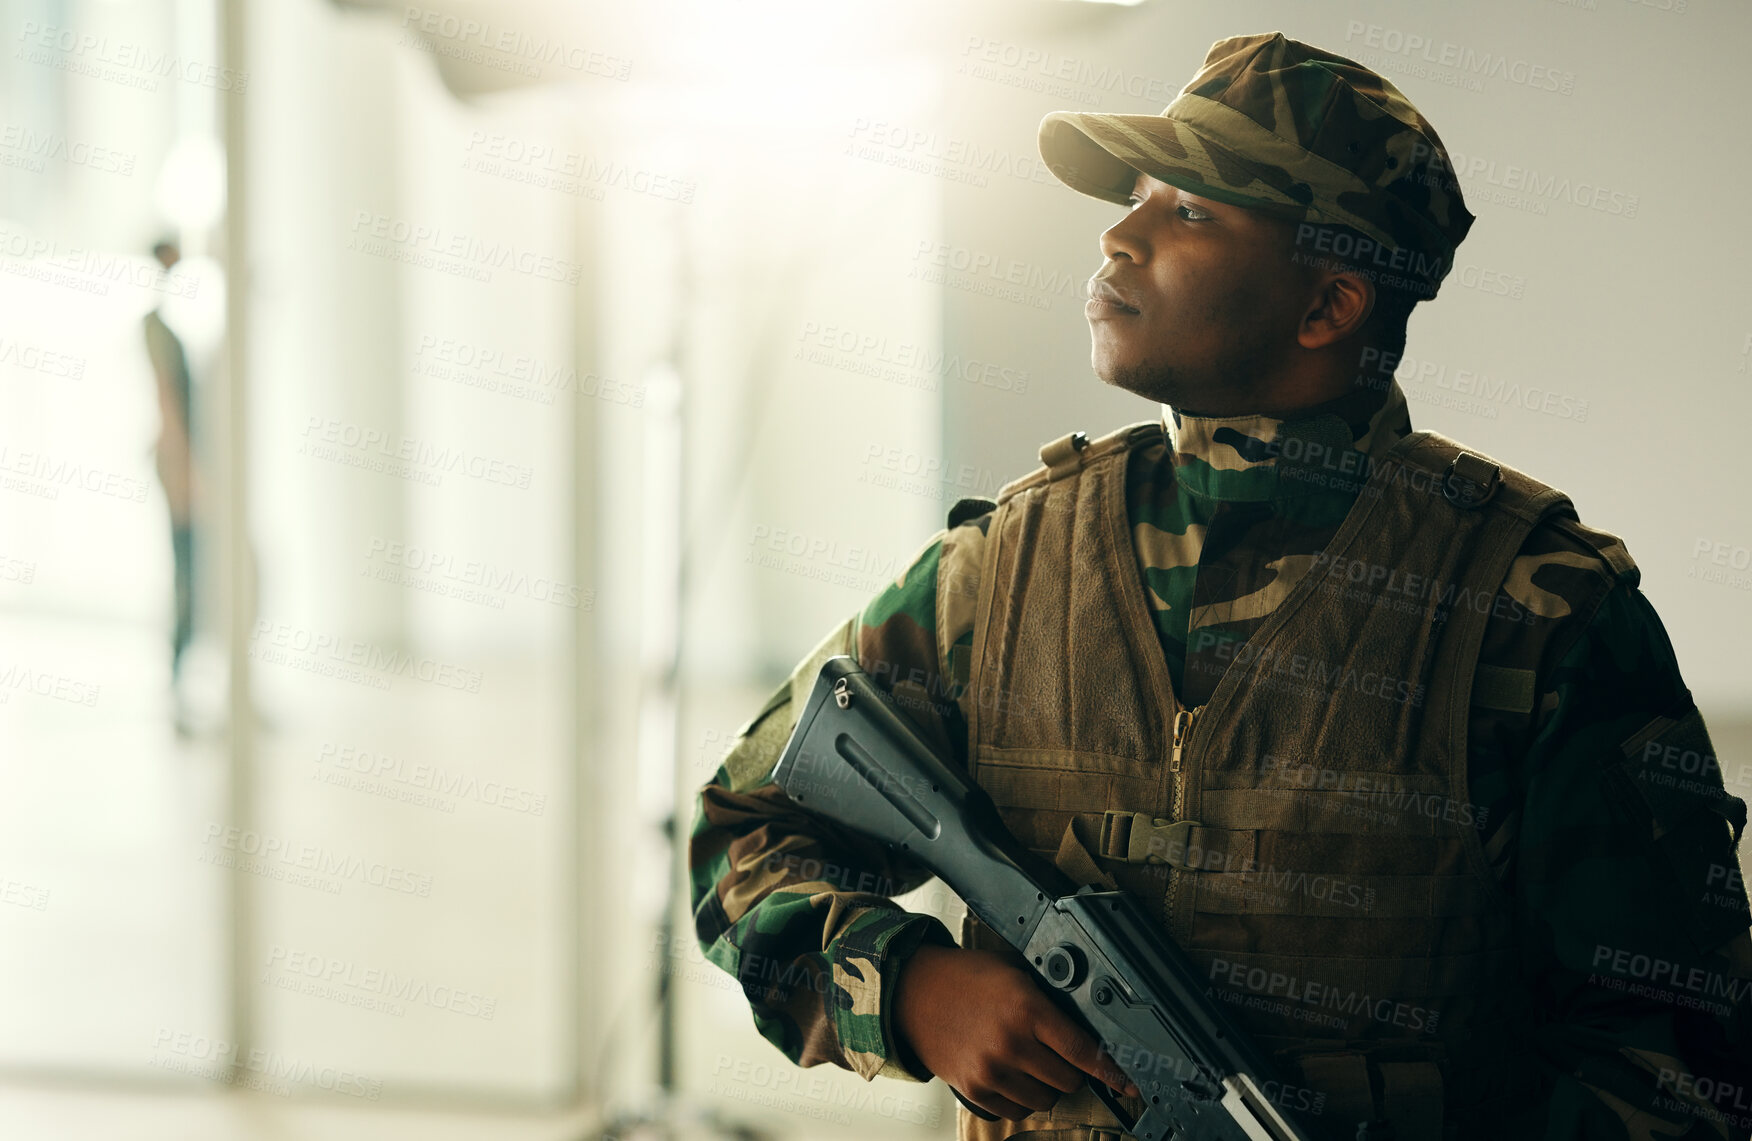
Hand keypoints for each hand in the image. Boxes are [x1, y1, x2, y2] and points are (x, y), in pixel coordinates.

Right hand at [894, 943, 1139, 1120]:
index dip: (1110, 1069)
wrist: (915, 992)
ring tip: (1030, 1063)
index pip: (1082, 1049)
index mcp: (1026, 1007)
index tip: (1127, 1083)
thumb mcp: (1014, 973)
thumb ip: (1048, 1000)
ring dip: (1047, 1087)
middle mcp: (1011, 1042)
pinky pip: (1017, 1111)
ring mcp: (992, 1069)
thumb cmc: (966, 978)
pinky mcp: (975, 1089)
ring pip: (1046, 1100)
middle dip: (1071, 1071)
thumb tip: (1086, 1028)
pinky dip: (1022, 1099)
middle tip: (1057, 1054)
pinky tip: (1012, 1075)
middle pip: (1069, 1080)